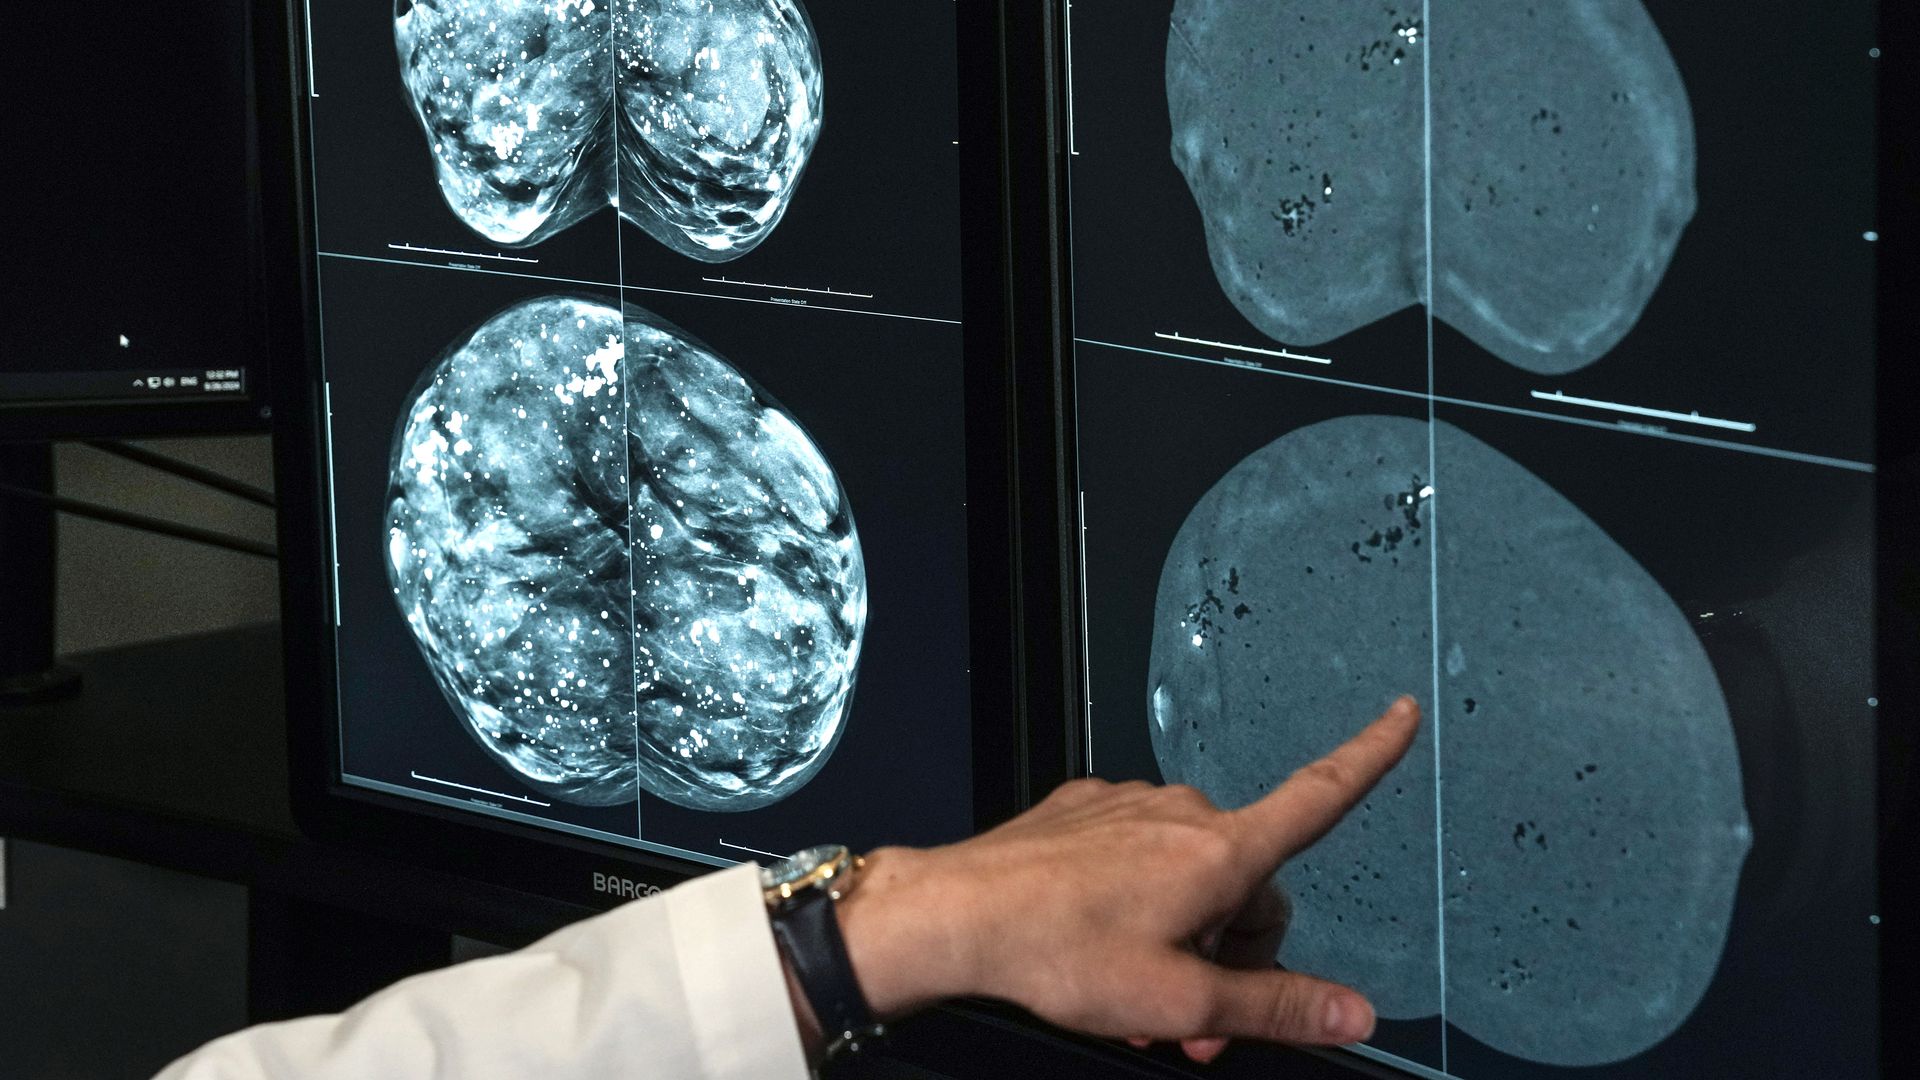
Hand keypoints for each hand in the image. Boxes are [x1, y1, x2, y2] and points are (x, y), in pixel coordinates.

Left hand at [827, 695, 1421, 1064]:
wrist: (959, 915)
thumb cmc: (1058, 952)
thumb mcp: (1178, 1002)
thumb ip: (1273, 1006)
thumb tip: (1352, 1011)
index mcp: (1220, 851)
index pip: (1319, 795)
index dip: (1370, 755)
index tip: (1402, 715)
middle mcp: (1182, 812)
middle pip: (1250, 881)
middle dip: (1235, 949)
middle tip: (1192, 1020)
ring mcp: (1131, 804)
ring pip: (1191, 872)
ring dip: (1183, 933)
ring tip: (1136, 992)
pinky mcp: (1087, 808)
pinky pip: (1138, 852)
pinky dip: (1137, 899)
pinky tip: (1100, 939)